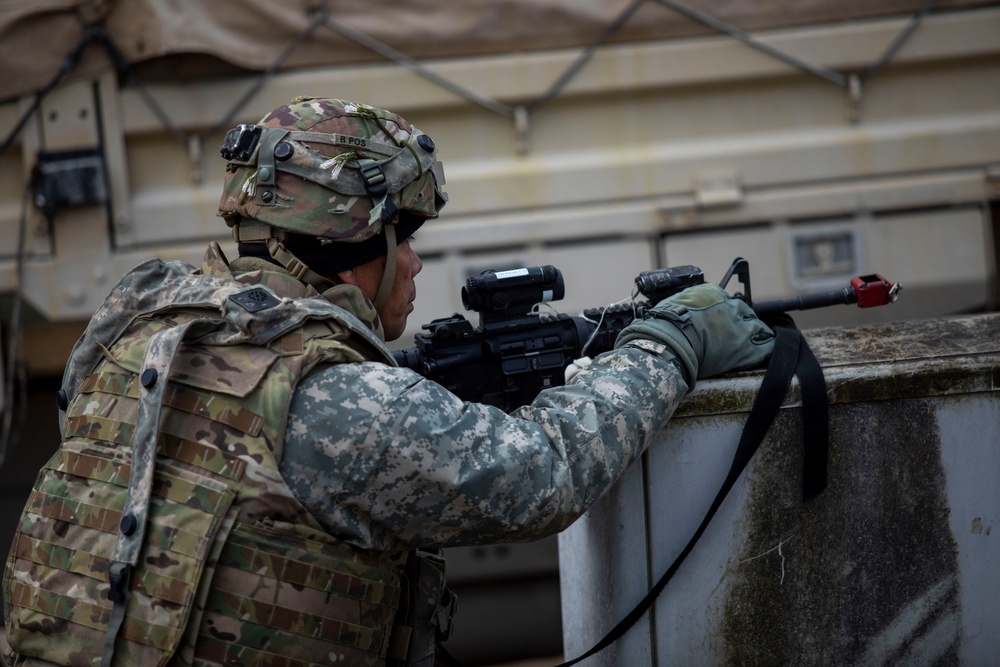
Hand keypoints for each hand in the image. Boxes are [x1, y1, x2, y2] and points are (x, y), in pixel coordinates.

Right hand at [615, 283, 773, 386]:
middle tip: (735, 332)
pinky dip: (767, 349)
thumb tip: (678, 308)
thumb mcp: (670, 306)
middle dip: (742, 321)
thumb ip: (681, 305)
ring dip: (755, 335)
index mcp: (710, 294)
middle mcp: (728, 306)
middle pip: (744, 311)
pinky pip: (767, 346)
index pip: (724, 299)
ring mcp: (739, 327)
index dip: (724, 311)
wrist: (667, 344)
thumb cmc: (662, 327)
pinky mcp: (746, 348)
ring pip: (758, 328)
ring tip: (753, 343)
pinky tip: (766, 352)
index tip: (721, 318)